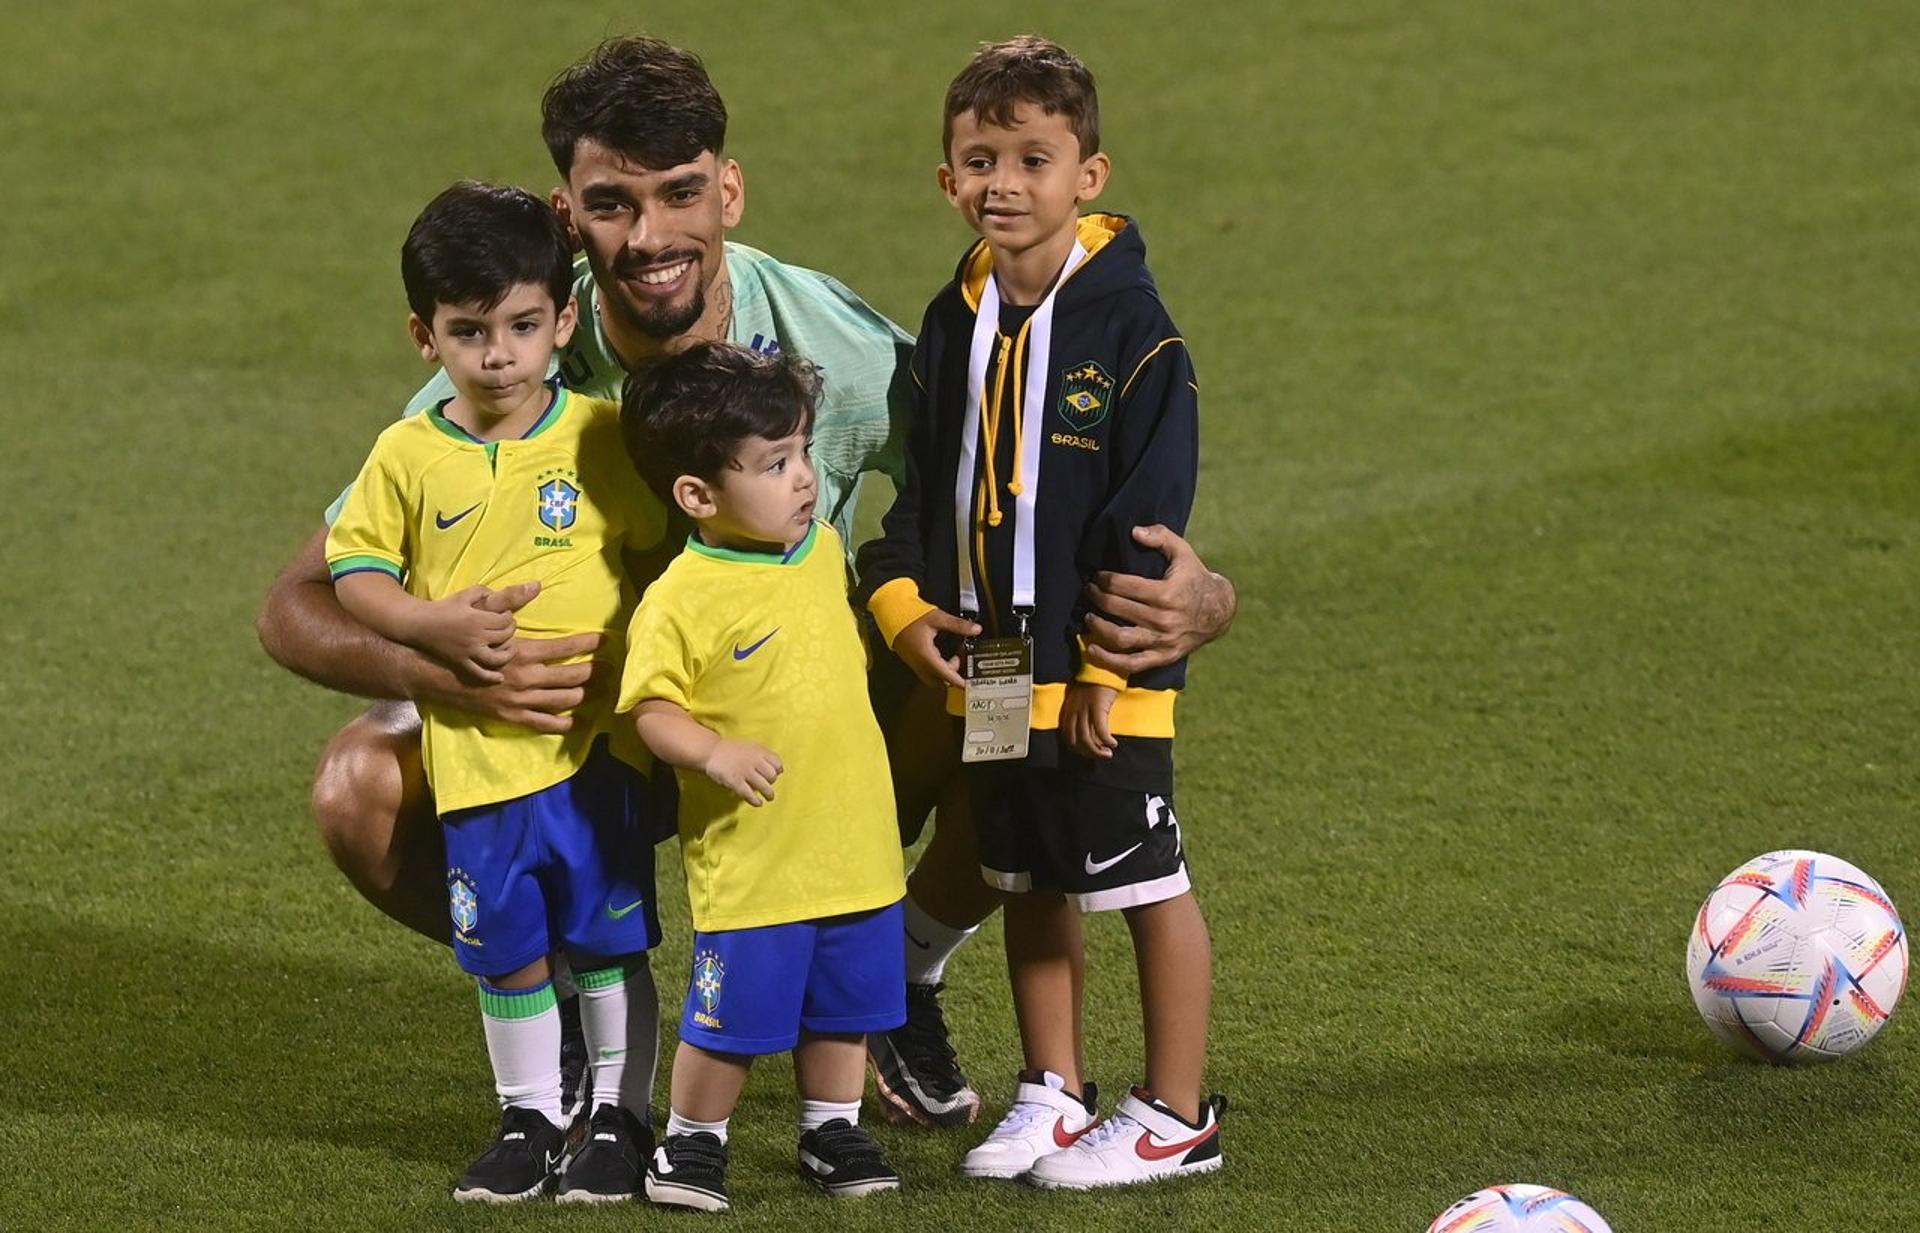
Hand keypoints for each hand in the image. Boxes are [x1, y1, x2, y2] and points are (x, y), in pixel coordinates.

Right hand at [414, 584, 516, 682]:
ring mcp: (468, 652)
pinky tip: (500, 677)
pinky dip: (491, 677)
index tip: (506, 615)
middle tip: (507, 627)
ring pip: (497, 658)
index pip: (504, 621)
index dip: (509, 617)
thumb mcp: (464, 595)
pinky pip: (478, 673)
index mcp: (477, 619)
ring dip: (508, 654)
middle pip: (504, 637)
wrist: (421, 623)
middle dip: (510, 631)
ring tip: (510, 648)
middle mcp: (475, 637)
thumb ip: (483, 592)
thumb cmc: (443, 607)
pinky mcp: (461, 662)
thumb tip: (498, 596)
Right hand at [418, 582, 603, 733]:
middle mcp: (527, 677)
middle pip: (572, 677)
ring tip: (598, 691)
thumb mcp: (484, 615)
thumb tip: (534, 586)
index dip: (588, 644)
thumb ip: (511, 603)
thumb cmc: (463, 641)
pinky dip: (563, 723)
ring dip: (583, 695)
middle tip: (610, 669)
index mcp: (524, 652)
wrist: (437, 674)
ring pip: (563, 701)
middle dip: (595, 672)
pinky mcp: (512, 715)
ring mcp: (521, 699)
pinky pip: (544, 723)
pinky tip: (576, 721)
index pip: (566, 648)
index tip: (605, 641)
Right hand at [704, 739, 782, 805]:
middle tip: (768, 785)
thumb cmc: (731, 750)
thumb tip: (779, 769)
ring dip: (769, 794)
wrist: (710, 751)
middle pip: (772, 776)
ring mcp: (745, 772)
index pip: (777, 762)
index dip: (778, 770)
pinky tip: (758, 803)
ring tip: (769, 798)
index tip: (776, 774)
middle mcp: (754, 761)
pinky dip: (756, 801)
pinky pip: (749, 795)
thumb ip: (763, 755)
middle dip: (772, 782)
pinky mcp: (735, 782)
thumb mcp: (750, 746)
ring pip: (764, 787)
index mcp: (758, 751)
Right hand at [892, 607, 980, 689]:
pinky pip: (925, 671)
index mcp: (926, 656)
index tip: (968, 685)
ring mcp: (913, 662)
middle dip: (952, 676)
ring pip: (932, 677)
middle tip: (961, 663)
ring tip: (952, 658)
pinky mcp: (910, 659)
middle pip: (939, 681)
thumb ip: (958, 625)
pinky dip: (936, 668)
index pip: (946, 675)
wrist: (890, 612)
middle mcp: (919, 663)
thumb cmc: (909, 616)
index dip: (959, 682)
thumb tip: (975, 629)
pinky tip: (940, 655)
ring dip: (943, 672)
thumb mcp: (937, 618)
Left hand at [1061, 682, 1118, 759]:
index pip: (1067, 736)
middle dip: (1087, 753)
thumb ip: (1082, 713)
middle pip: (1075, 740)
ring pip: (1086, 738)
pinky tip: (1113, 744)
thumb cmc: (1097, 682)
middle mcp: (1073, 710)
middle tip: (1100, 755)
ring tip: (1107, 753)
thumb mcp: (1083, 698)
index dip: (1077, 749)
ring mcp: (1084, 709)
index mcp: (1068, 709)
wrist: (1104, 665)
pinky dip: (1106, 740)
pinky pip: (1100, 730)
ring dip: (1097, 751)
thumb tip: (1090, 733)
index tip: (1088, 753)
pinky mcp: (1097, 706)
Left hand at [1083, 525, 1236, 675]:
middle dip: (1097, 597)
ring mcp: (1162, 640)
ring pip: (1120, 637)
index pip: (1123, 586)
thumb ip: (1161, 537)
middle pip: (1118, 608)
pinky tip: (1092, 649)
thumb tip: (1135, 531)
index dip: (1104, 579)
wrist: (1219, 612)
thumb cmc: (1195, 578)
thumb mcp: (1183, 552)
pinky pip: (1131, 663)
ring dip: (1098, 626)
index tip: (1096, 576)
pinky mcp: (1163, 656)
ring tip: (1088, 616)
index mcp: (1166, 593)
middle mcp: (1163, 619)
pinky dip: (1109, 660)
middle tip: (1088, 590)